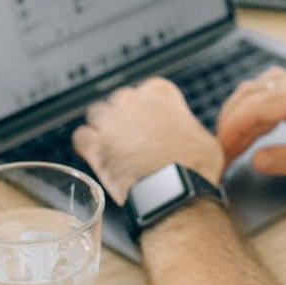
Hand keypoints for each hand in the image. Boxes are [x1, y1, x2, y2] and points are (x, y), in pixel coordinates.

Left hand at [71, 79, 223, 204]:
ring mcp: (110, 120)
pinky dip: (87, 146)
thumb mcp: (204, 139)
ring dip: (103, 129)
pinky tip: (97, 156)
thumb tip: (186, 138)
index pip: (146, 93)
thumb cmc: (194, 168)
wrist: (175, 192)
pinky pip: (81, 136)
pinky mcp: (95, 144)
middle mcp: (132, 99)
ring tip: (114, 149)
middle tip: (133, 141)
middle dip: (124, 118)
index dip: (147, 112)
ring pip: (97, 114)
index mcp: (160, 92)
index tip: (150, 126)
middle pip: (119, 101)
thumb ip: (187, 129)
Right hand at [215, 68, 285, 179]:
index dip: (231, 130)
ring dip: (239, 116)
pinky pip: (268, 93)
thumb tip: (256, 160)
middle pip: (248, 95)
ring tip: (230, 147)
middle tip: (219, 154)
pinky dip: (253, 111)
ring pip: (255, 91)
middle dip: (229, 123)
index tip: (219, 153)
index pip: (252, 107)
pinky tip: (251, 132)